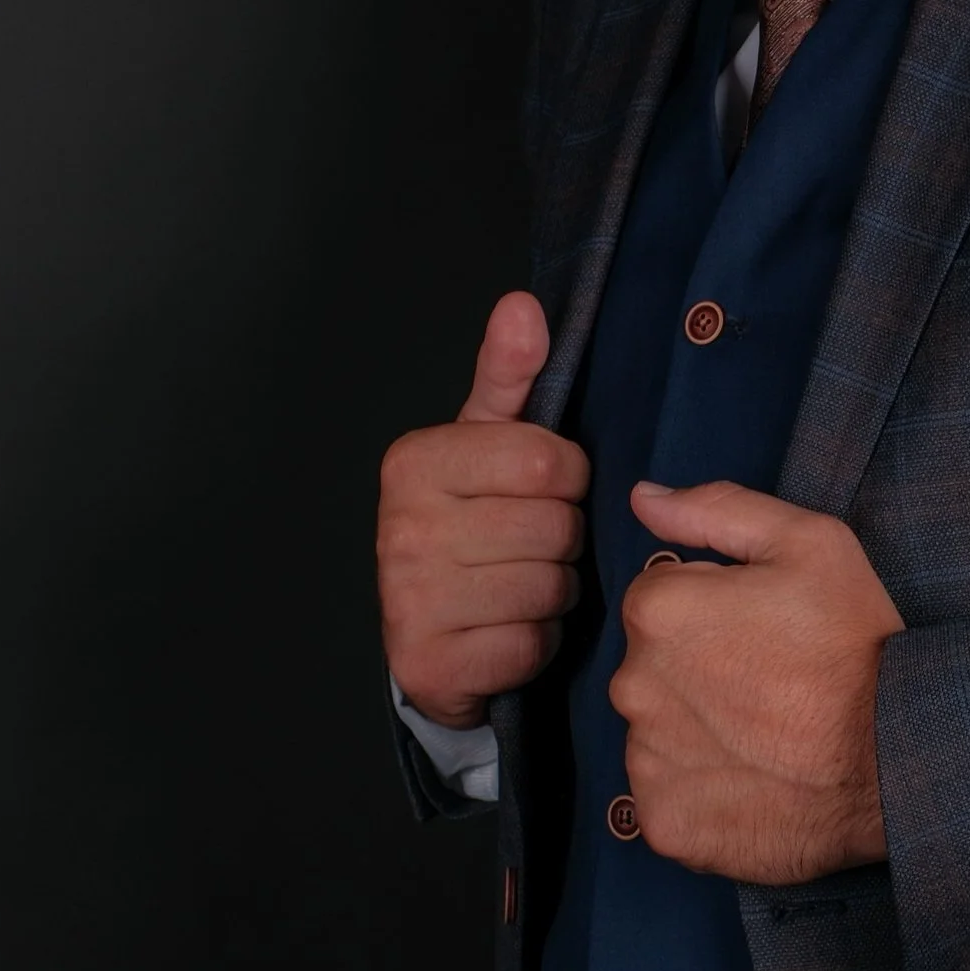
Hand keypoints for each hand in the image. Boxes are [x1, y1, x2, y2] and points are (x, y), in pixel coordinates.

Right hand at [376, 293, 589, 724]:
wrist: (426, 637)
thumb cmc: (468, 525)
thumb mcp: (486, 444)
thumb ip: (509, 376)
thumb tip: (523, 306)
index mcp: (415, 462)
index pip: (549, 460)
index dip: (568, 479)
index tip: (542, 491)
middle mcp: (401, 527)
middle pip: (555, 526)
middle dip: (561, 540)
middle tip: (529, 547)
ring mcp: (409, 600)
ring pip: (548, 588)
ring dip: (552, 594)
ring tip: (518, 587)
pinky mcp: (430, 664)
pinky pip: (530, 645)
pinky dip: (533, 644)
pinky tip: (505, 633)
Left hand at [609, 480, 903, 883]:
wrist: (896, 760)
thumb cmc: (857, 644)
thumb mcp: (809, 543)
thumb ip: (716, 508)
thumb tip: (643, 498)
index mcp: (659, 609)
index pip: (661, 601)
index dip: (714, 613)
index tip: (762, 633)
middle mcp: (633, 684)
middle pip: (652, 669)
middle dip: (698, 672)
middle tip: (769, 685)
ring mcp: (646, 760)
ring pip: (657, 734)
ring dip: (696, 733)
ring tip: (765, 738)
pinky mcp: (665, 824)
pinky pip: (667, 798)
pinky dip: (701, 793)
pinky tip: (753, 781)